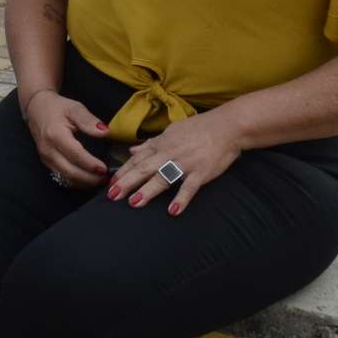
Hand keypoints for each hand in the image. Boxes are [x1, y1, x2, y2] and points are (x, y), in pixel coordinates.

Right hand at [25, 90, 108, 186]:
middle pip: (70, 172)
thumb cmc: (57, 108)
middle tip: (106, 178)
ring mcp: (46, 159)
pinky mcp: (46, 163)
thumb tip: (105, 132)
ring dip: (83, 183)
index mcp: (56, 135)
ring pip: (65, 179)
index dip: (90, 164)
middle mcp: (49, 150)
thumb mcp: (74, 108)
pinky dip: (76, 182)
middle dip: (89, 179)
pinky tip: (88, 180)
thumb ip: (89, 120)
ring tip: (99, 180)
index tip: (104, 168)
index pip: (75, 155)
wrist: (36, 109)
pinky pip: (61, 178)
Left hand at [105, 109, 246, 214]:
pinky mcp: (201, 172)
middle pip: (145, 169)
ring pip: (163, 177)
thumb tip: (133, 150)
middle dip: (127, 182)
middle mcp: (170, 153)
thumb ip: (152, 143)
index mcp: (162, 144)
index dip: (123, 171)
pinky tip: (172, 211)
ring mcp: (186, 163)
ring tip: (134, 203)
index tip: (110, 182)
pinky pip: (189, 187)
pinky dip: (181, 198)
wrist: (228, 126)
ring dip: (148, 191)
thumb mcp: (172, 131)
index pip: (138, 158)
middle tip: (112, 196)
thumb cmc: (200, 128)